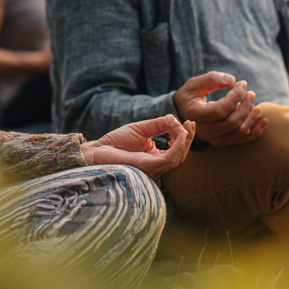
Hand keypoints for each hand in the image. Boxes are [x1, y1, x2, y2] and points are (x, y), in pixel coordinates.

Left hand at [80, 115, 194, 178]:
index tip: (188, 122)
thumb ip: (158, 124)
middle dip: (188, 138)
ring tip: (185, 126)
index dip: (184, 136)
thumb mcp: (141, 129)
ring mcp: (154, 168)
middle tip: (191, 123)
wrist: (98, 151)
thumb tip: (174, 119)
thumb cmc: (115, 142)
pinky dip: (177, 146)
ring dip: (184, 141)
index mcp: (155, 158)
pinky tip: (179, 134)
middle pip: (180, 154)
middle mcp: (157, 165)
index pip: (175, 149)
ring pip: (177, 157)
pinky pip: (170, 158)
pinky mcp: (149, 167)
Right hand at [172, 72, 267, 146]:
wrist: (183, 113)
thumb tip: (232, 80)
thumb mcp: (194, 84)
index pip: (220, 110)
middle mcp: (203, 131)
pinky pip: (241, 141)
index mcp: (195, 115)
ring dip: (252, 119)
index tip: (242, 84)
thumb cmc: (190, 96)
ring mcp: (213, 140)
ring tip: (258, 106)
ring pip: (238, 132)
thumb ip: (212, 79)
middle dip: (246, 107)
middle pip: (232, 122)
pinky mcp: (221, 143)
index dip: (235, 96)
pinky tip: (263, 122)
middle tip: (251, 94)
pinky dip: (255, 132)